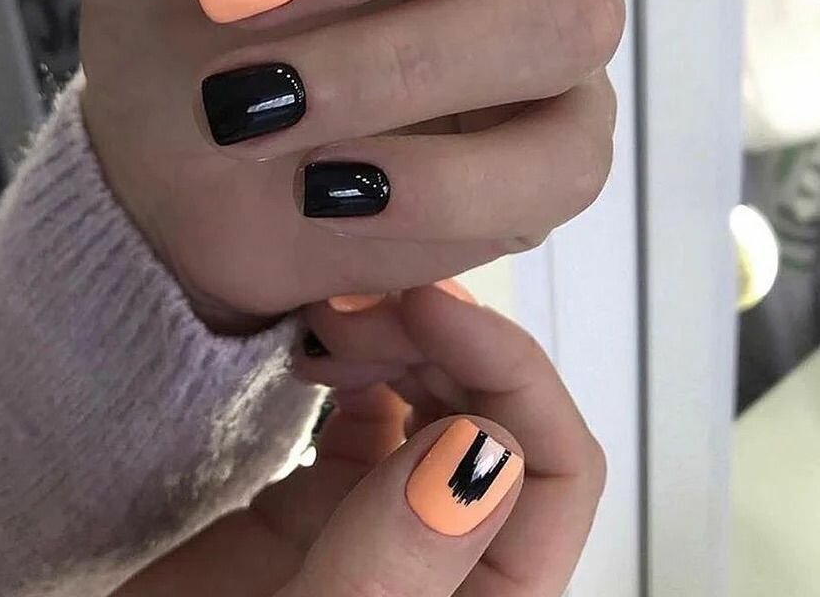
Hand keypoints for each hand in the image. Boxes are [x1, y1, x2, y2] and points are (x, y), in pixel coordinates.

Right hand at [114, 286, 604, 595]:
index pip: (556, 470)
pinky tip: (313, 347)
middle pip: (496, 409)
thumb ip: (393, 568)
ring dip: (399, 338)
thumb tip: (480, 454)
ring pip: (438, 395)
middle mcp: (446, 555)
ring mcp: (386, 520)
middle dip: (442, 337)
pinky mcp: (325, 495)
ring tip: (329, 318)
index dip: (512, 370)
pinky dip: (353, 360)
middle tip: (356, 301)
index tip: (431, 305)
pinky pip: (369, 404)